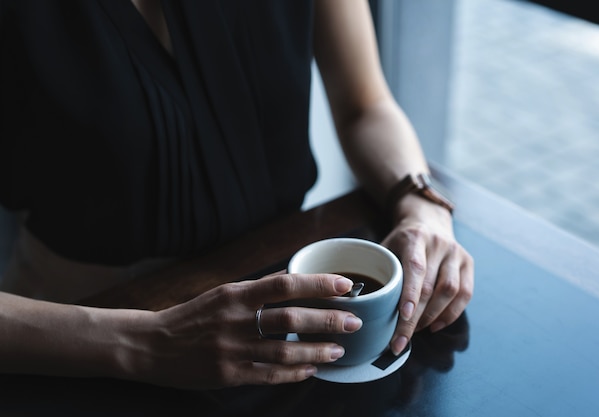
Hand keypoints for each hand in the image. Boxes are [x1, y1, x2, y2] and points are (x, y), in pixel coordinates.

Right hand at [131, 273, 361, 389]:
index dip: (317, 284)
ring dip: (316, 351)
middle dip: (327, 320)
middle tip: (354, 322)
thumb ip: (258, 287)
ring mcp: (231, 349)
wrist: (152, 344)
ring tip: (339, 350)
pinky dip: (294, 374)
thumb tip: (293, 276)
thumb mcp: (223, 292)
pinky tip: (312, 370)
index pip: (284, 284)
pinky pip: (268, 375)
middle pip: (290, 319)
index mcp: (236, 295)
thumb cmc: (193, 316)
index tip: (344, 284)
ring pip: (284, 352)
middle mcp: (235, 320)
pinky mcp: (227, 374)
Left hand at [382, 195, 473, 354]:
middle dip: (415, 318)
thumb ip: (379, 269)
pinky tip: (434, 325)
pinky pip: (465, 294)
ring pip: (450, 292)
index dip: (410, 295)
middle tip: (399, 340)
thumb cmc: (401, 241)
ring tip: (415, 331)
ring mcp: (457, 253)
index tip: (403, 317)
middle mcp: (440, 244)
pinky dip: (450, 314)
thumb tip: (362, 304)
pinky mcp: (469, 263)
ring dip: (432, 317)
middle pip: (431, 287)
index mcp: (415, 238)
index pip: (415, 268)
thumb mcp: (386, 246)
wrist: (428, 220)